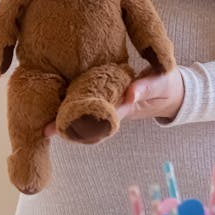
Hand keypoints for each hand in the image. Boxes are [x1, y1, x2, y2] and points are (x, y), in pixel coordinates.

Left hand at [43, 68, 183, 137]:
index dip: (79, 123)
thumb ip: (147, 87)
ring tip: (44, 121)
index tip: (59, 130)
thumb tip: (129, 94)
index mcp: (124, 107)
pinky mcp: (108, 91)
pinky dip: (74, 98)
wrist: (171, 88)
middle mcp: (113, 106)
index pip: (99, 117)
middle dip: (66, 124)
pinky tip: (57, 98)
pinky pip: (90, 96)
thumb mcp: (161, 83)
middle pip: (87, 118)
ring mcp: (110, 100)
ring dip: (67, 114)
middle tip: (44, 130)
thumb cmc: (167, 85)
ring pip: (86, 109)